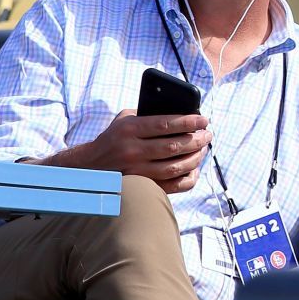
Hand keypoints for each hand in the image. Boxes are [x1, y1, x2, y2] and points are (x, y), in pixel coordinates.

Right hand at [62, 110, 212, 194]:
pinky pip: (170, 186)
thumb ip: (148, 114)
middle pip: (173, 146)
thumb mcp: (125, 119)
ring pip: (174, 167)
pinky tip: (194, 169)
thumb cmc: (113, 138)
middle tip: (208, 135)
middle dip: (196, 140)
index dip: (189, 122)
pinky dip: (186, 178)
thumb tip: (180, 113)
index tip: (204, 120)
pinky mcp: (140, 186)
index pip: (166, 124)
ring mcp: (136, 171)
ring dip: (194, 158)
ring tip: (203, 149)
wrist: (90, 166)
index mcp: (130, 129)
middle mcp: (133, 150)